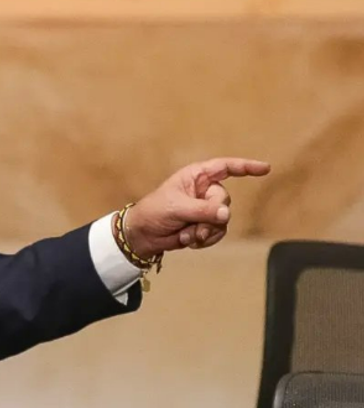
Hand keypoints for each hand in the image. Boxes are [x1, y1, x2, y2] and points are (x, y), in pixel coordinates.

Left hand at [123, 157, 270, 256]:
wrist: (142, 235)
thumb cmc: (153, 212)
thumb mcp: (177, 207)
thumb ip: (202, 210)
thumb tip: (226, 213)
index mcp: (196, 176)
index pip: (225, 167)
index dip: (246, 167)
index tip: (265, 168)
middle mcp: (204, 190)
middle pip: (224, 200)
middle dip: (211, 216)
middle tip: (194, 226)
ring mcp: (206, 208)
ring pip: (223, 219)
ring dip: (206, 231)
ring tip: (187, 235)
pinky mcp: (205, 225)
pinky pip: (218, 232)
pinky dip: (205, 239)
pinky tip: (188, 241)